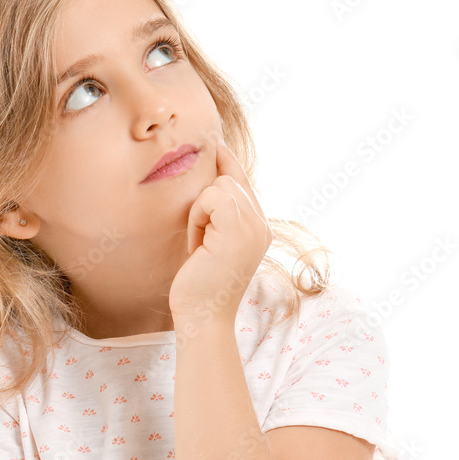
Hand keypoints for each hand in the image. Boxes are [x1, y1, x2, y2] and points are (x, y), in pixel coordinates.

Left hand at [168, 141, 272, 321]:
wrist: (202, 316)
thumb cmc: (199, 287)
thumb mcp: (212, 245)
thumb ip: (219, 217)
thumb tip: (210, 182)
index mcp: (259, 229)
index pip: (243, 182)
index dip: (228, 161)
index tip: (217, 143)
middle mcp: (262, 225)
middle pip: (229, 179)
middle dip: (204, 203)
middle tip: (199, 241)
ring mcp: (254, 226)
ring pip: (219, 186)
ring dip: (198, 213)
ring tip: (199, 246)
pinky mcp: (238, 227)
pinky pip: (210, 197)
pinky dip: (196, 218)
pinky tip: (197, 246)